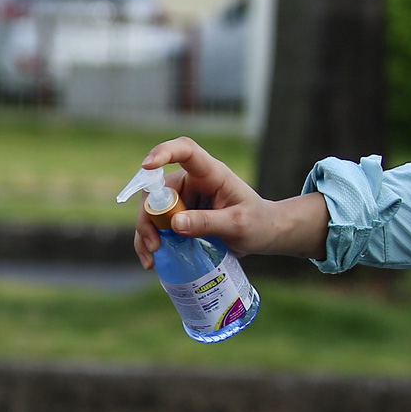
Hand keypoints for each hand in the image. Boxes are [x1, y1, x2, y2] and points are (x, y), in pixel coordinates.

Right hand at [131, 137, 328, 267]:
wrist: (264, 234)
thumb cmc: (258, 222)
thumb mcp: (238, 225)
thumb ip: (209, 222)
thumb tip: (175, 223)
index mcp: (211, 173)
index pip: (186, 151)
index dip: (164, 152)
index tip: (147, 165)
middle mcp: (193, 182)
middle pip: (158, 190)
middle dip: (149, 217)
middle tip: (153, 245)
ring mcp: (184, 199)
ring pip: (152, 210)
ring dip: (146, 233)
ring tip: (150, 259)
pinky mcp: (180, 216)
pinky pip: (157, 225)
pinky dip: (150, 241)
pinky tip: (152, 260)